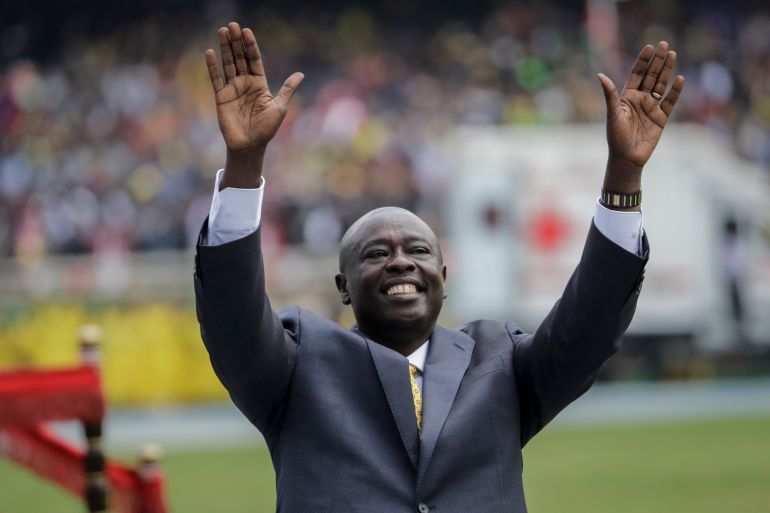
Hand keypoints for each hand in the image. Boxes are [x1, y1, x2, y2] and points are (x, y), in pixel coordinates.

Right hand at [206, 22, 303, 187]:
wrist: (251, 146)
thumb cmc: (266, 129)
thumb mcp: (280, 107)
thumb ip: (287, 89)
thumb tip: (301, 74)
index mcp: (259, 84)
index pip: (254, 60)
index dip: (250, 46)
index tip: (247, 31)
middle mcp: (245, 83)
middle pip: (239, 58)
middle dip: (236, 42)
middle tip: (232, 25)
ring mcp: (232, 89)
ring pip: (228, 64)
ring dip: (225, 48)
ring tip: (222, 31)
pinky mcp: (221, 97)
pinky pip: (216, 79)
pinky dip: (212, 67)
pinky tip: (210, 52)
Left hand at [598, 41, 684, 194]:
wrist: (627, 158)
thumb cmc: (616, 137)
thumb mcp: (613, 114)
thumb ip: (610, 94)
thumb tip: (600, 75)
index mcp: (627, 97)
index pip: (637, 74)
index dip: (643, 60)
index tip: (649, 47)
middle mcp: (640, 99)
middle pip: (651, 76)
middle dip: (658, 60)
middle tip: (665, 44)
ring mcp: (652, 108)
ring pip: (661, 85)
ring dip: (667, 70)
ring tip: (673, 54)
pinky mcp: (661, 118)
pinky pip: (670, 102)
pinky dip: (675, 91)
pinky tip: (680, 79)